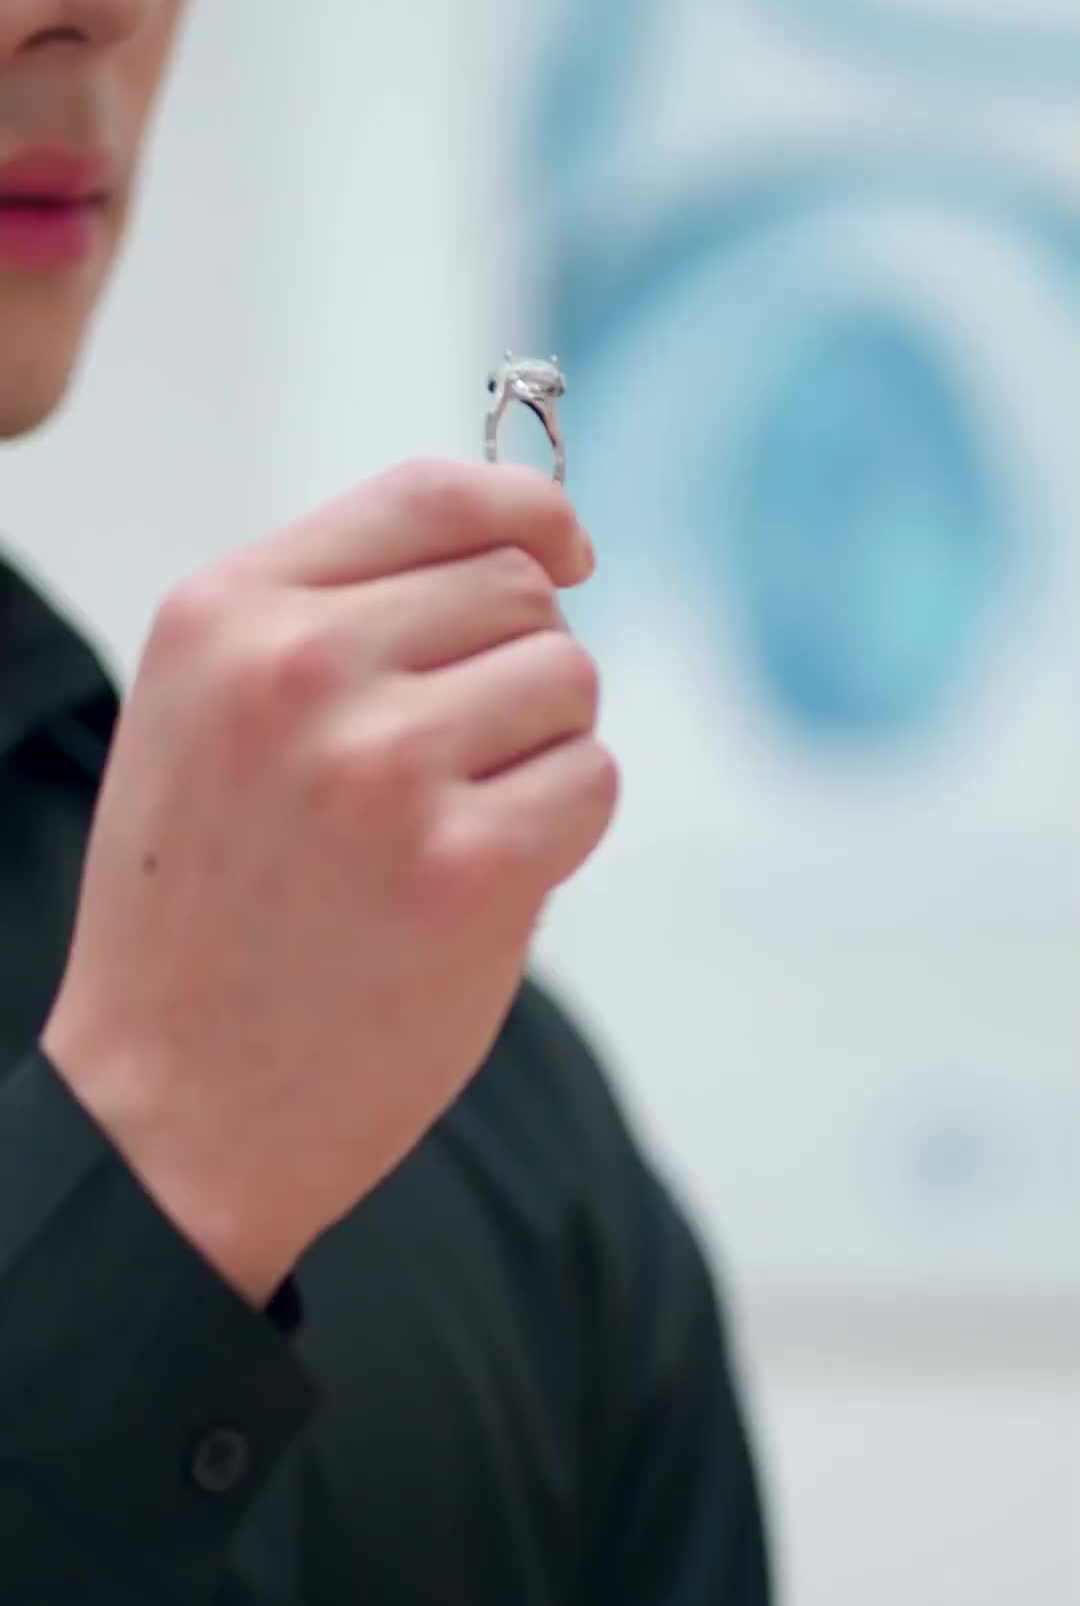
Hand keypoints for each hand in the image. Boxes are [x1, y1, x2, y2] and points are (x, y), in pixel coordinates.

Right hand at [41, 461, 617, 1304]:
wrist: (173, 1110)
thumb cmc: (207, 915)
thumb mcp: (208, 721)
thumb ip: (332, 617)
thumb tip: (525, 548)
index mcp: (223, 615)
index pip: (427, 495)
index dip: (526, 512)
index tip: (569, 548)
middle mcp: (297, 669)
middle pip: (518, 589)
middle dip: (519, 667)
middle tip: (457, 767)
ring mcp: (382, 766)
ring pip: (569, 679)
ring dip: (543, 750)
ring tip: (451, 831)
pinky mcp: (466, 869)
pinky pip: (593, 781)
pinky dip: (564, 830)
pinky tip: (481, 887)